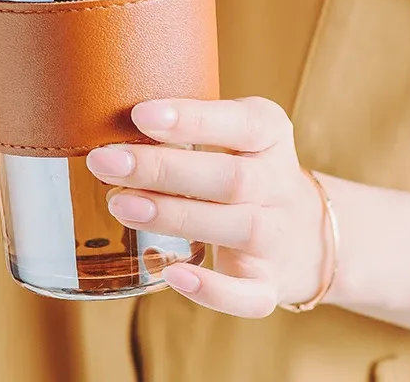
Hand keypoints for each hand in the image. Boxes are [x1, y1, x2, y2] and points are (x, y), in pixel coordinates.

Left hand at [86, 97, 325, 316]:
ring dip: (174, 216)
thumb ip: (185, 123)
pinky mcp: (269, 283)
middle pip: (231, 178)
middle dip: (164, 170)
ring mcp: (277, 236)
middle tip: (105, 162)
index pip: (240, 122)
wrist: (304, 231)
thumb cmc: (242, 165)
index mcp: (270, 133)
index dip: (192, 119)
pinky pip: (251, 296)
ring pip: (236, 227)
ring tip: (118, 204)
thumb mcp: (230, 132)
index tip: (140, 114)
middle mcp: (279, 183)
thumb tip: (104, 114)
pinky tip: (173, 275)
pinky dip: (214, 291)